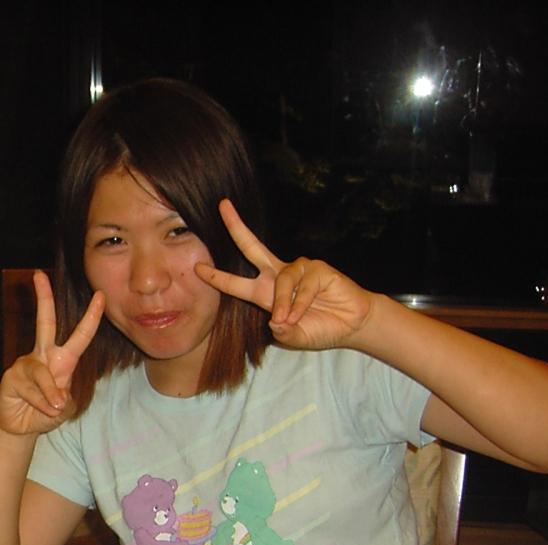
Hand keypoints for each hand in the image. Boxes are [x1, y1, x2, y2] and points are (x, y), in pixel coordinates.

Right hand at [0, 271, 103, 434]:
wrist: (21, 426)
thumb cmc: (46, 412)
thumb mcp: (65, 409)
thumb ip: (66, 400)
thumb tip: (57, 395)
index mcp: (63, 360)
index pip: (80, 335)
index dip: (91, 316)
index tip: (100, 295)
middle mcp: (44, 356)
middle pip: (44, 322)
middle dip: (43, 298)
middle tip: (38, 274)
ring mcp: (25, 364)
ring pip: (43, 373)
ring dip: (50, 395)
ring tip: (54, 409)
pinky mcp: (12, 377)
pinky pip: (31, 388)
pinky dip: (40, 402)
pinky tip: (40, 410)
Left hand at [195, 199, 376, 350]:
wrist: (351, 325)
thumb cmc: (319, 328)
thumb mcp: (293, 336)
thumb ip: (281, 332)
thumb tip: (274, 321)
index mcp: (265, 293)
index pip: (236, 282)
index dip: (217, 276)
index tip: (197, 267)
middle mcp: (278, 276)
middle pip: (252, 246)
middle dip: (236, 226)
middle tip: (221, 206)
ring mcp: (298, 269)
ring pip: (281, 281)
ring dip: (283, 303)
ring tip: (287, 320)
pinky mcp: (318, 269)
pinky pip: (302, 285)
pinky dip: (300, 303)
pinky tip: (303, 313)